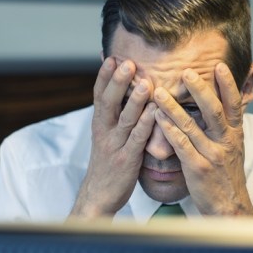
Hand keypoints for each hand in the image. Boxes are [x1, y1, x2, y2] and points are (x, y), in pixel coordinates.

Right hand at [71, 57, 154, 217]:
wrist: (98, 196)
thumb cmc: (107, 163)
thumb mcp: (106, 136)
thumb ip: (113, 115)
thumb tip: (119, 92)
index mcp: (99, 124)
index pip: (98, 95)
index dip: (104, 76)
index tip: (110, 56)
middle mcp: (104, 131)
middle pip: (108, 102)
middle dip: (117, 81)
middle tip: (127, 62)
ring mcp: (115, 145)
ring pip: (124, 118)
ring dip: (134, 99)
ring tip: (145, 81)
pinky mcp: (127, 160)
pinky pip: (137, 139)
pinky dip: (146, 124)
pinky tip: (154, 111)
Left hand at [153, 63, 252, 215]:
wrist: (229, 206)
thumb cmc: (227, 174)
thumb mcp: (234, 147)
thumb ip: (228, 124)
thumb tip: (228, 101)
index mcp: (235, 134)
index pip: (234, 104)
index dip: (228, 84)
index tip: (219, 65)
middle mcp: (226, 141)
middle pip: (213, 110)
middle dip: (200, 90)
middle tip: (186, 72)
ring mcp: (212, 155)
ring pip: (192, 126)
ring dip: (173, 107)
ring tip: (158, 92)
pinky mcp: (198, 168)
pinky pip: (181, 146)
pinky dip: (169, 131)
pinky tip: (158, 119)